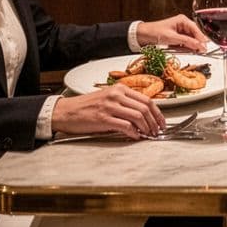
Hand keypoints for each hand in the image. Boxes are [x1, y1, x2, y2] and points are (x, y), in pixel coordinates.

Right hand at [51, 85, 165, 137]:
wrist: (66, 111)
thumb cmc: (85, 107)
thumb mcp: (107, 99)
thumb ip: (124, 105)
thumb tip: (142, 118)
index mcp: (119, 89)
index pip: (147, 99)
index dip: (158, 113)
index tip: (161, 122)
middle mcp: (116, 95)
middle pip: (145, 107)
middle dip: (155, 121)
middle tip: (157, 131)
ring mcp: (110, 106)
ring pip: (138, 116)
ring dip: (147, 128)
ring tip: (148, 135)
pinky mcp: (104, 118)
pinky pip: (126, 126)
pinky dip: (134, 133)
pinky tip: (135, 136)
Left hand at [137, 13, 209, 52]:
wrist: (143, 35)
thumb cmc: (155, 32)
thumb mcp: (172, 38)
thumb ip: (187, 42)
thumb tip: (199, 45)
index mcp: (182, 20)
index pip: (196, 29)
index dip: (201, 39)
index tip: (205, 47)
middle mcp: (183, 24)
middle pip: (195, 34)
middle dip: (197, 43)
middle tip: (202, 51)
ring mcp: (180, 30)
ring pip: (191, 39)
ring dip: (192, 46)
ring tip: (195, 52)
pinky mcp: (177, 37)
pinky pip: (185, 42)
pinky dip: (186, 47)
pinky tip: (187, 51)